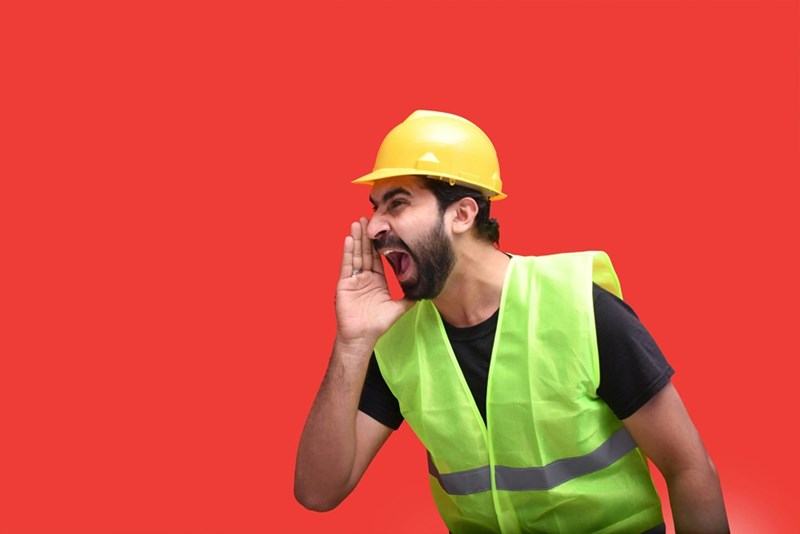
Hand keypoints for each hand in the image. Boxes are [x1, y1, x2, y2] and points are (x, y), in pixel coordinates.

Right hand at [335, 217, 412, 348]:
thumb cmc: (379, 323)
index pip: (380, 257)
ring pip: (356, 255)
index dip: (382, 244)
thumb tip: (425, 288)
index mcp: (378, 279)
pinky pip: (347, 265)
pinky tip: (349, 239)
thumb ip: (410, 296)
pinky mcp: (344, 283)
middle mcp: (366, 277)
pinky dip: (348, 252)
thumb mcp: (399, 307)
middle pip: (367, 252)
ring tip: (357, 223)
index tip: (385, 229)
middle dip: (368, 236)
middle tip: (368, 217)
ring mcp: (354, 279)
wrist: (362, 336)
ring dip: (357, 239)